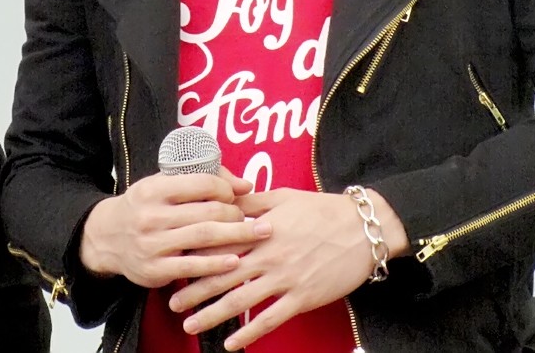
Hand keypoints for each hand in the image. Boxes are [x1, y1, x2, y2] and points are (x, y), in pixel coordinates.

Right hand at [79, 168, 268, 288]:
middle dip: (237, 215)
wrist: (107, 238)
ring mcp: (153, 244)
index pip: (201, 183)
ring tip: (259, 235)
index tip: (236, 195)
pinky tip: (236, 261)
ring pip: (204, 238)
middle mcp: (151, 216)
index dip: (225, 188)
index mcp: (154, 189)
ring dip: (237, 236)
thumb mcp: (162, 185)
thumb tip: (246, 186)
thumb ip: (203, 180)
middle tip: (255, 219)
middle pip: (207, 213)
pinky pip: (193, 267)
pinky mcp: (156, 270)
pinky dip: (217, 264)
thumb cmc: (145, 207)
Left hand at [169, 187, 408, 348]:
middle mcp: (269, 254)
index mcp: (261, 228)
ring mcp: (285, 278)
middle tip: (172, 302)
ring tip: (190, 324)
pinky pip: (270, 319)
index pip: (220, 243)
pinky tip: (231, 343)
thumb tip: (223, 201)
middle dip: (195, 289)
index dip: (196, 254)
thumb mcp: (283, 197)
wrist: (362, 229)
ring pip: (241, 300)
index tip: (175, 262)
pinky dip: (249, 332)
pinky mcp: (302, 297)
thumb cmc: (322, 209)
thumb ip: (251, 203)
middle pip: (224, 274)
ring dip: (213, 314)